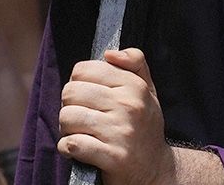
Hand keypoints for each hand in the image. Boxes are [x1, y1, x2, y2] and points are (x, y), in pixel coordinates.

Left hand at [58, 48, 174, 184]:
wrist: (156, 169)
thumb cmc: (145, 126)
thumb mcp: (147, 90)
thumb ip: (135, 63)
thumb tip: (109, 53)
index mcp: (134, 86)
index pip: (83, 70)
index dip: (78, 83)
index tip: (87, 97)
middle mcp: (129, 106)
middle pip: (70, 93)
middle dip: (69, 106)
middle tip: (81, 118)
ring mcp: (120, 132)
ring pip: (67, 117)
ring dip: (67, 129)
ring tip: (80, 133)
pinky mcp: (112, 157)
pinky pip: (72, 144)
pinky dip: (67, 148)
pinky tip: (77, 149)